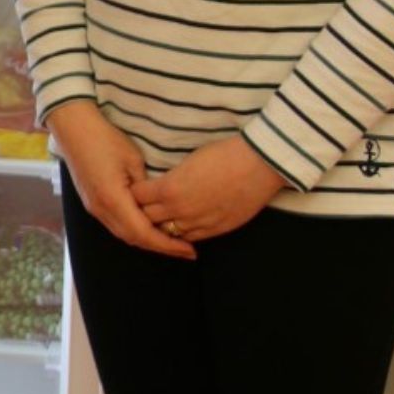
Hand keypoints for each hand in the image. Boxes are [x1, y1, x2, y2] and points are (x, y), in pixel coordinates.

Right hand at [46, 102, 194, 259]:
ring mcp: (95, 209)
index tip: (189, 250)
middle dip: (161, 247)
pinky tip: (149, 228)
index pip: (144, 233)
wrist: (73, 129)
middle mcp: (102, 211)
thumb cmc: (105, 139)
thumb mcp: (133, 160)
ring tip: (171, 242)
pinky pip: (117, 226)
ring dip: (147, 241)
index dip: (167, 244)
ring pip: (124, 234)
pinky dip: (136, 232)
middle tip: (185, 250)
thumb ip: (147, 188)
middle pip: (134, 239)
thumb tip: (158, 205)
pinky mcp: (93, 204)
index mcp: (113, 200)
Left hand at [131, 136, 284, 243]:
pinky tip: (182, 224)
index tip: (137, 188)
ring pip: (167, 233)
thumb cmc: (224, 155)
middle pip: (147, 218)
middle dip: (142, 211)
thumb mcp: (187, 162)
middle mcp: (179, 210)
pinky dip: (182, 233)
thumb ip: (170, 180)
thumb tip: (160, 187)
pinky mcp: (215, 230)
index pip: (137, 197)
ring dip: (162, 225)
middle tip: (144, 205)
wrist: (258, 165)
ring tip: (162, 216)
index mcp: (169, 188)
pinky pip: (189, 238)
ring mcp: (198, 223)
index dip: (135, 192)